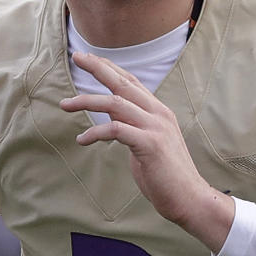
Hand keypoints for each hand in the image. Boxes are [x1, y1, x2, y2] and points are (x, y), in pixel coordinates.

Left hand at [59, 52, 233, 250]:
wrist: (190, 198)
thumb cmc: (166, 175)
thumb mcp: (149, 144)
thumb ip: (134, 129)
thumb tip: (114, 123)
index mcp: (159, 112)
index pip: (132, 82)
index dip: (111, 68)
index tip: (90, 59)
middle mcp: (159, 114)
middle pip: (123, 83)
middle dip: (98, 68)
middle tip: (77, 57)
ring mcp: (155, 127)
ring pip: (115, 103)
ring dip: (86, 101)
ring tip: (65, 104)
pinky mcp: (149, 144)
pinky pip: (115, 130)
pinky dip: (95, 133)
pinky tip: (81, 139)